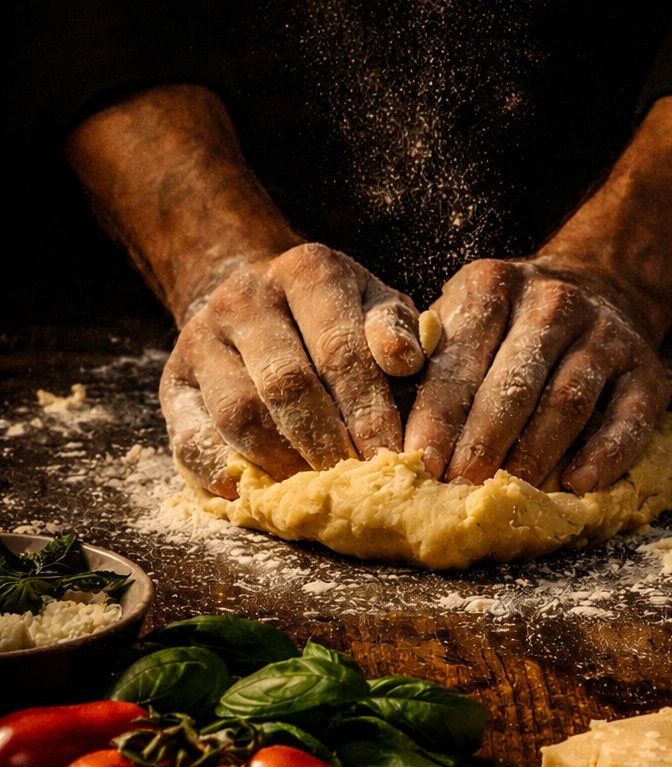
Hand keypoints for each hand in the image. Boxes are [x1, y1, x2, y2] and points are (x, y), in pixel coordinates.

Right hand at [159, 243, 423, 496]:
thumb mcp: (376, 308)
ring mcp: (201, 338)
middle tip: (356, 485)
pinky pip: (191, 438)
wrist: (256, 304)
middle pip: (288, 384)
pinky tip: (257, 494)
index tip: (393, 457)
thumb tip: (405, 361)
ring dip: (281, 463)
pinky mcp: (172, 382)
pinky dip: (224, 475)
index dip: (369, 411)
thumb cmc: (337, 319)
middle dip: (328, 444)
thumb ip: (397, 331)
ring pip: (239, 414)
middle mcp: (246, 297)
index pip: (340, 349)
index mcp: (307, 272)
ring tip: (315, 492)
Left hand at [403, 258, 668, 493]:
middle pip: (514, 379)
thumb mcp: (459, 316)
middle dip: (484, 436)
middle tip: (460, 484)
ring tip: (511, 490)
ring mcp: (606, 334)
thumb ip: (424, 361)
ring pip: (569, 398)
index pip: (460, 355)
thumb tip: (385, 428)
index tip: (418, 460)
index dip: (438, 412)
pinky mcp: (647, 369)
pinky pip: (630, 416)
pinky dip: (607, 452)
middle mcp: (553, 302)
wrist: (600, 286)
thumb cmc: (505, 324)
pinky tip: (579, 483)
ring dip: (537, 449)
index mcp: (493, 285)